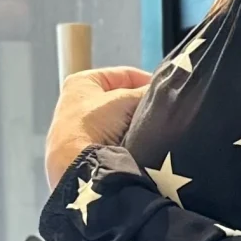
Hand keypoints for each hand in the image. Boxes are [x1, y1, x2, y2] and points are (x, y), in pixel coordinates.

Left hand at [45, 64, 150, 187]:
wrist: (78, 164)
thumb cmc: (93, 124)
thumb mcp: (123, 101)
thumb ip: (144, 93)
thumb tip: (161, 93)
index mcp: (81, 82)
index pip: (122, 75)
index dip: (145, 80)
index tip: (163, 91)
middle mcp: (77, 102)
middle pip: (120, 98)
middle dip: (138, 104)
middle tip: (158, 110)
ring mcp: (79, 127)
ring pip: (118, 120)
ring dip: (133, 123)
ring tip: (150, 128)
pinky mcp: (84, 148)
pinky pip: (113, 138)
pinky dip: (125, 139)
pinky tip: (138, 143)